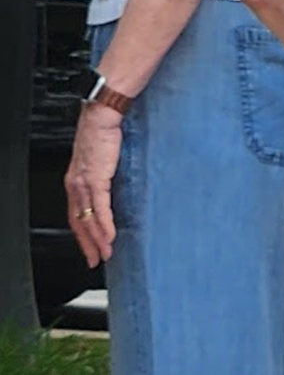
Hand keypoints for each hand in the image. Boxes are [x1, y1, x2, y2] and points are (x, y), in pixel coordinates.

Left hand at [65, 102, 122, 265]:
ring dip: (97, 240)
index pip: (76, 215)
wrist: (101, 117)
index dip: (82, 234)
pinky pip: (100, 209)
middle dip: (87, 244)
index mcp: (75, 181)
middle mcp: (75, 185)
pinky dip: (104, 226)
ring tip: (106, 254)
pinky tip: (110, 237)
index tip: (90, 247)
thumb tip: (113, 184)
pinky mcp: (95, 180)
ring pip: (88, 220)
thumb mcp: (100, 159)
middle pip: (78, 223)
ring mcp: (84, 184)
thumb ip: (103, 174)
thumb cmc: (102, 132)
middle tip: (95, 260)